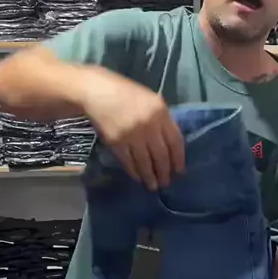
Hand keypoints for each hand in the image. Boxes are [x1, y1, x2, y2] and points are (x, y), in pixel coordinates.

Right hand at [83, 69, 184, 190]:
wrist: (97, 92)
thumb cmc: (126, 94)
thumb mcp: (151, 101)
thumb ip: (162, 120)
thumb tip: (170, 145)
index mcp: (161, 112)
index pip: (176, 141)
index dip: (179, 159)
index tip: (180, 172)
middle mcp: (149, 125)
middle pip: (161, 155)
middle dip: (164, 172)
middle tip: (165, 183)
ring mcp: (132, 135)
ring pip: (145, 162)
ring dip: (150, 176)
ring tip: (153, 186)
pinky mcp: (117, 143)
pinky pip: (129, 162)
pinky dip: (134, 172)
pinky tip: (138, 177)